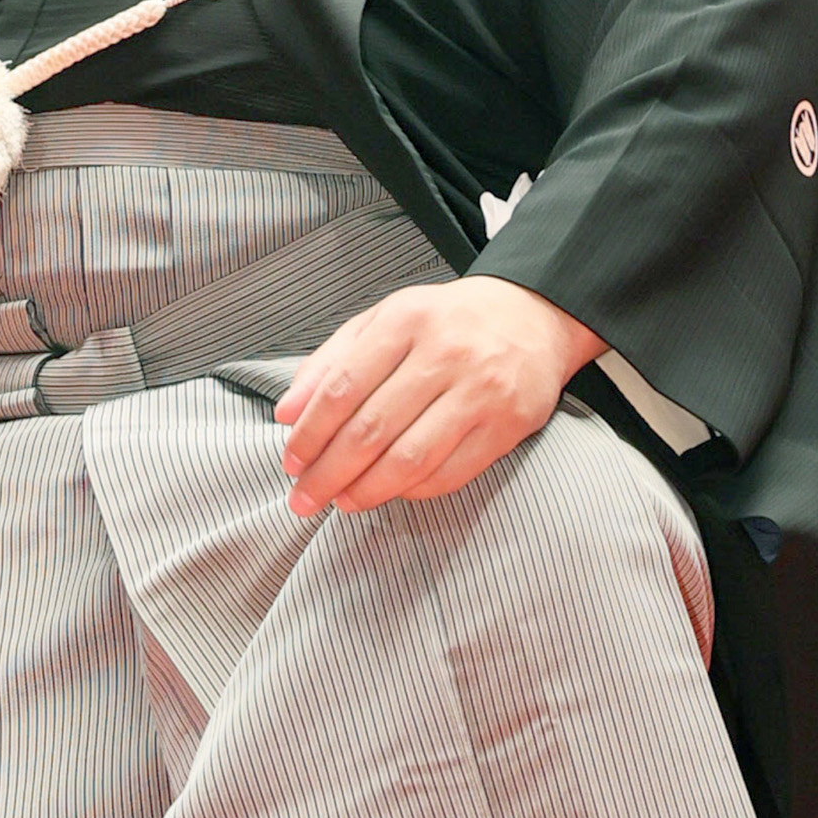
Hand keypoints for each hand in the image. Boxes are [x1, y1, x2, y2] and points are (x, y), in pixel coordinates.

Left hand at [273, 274, 604, 516]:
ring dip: (366, 490)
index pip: (342, 388)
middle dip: (328, 472)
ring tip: (340, 502)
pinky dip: (412, 492)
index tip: (290, 461)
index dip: (310, 433)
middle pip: (371, 429)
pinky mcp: (508, 425)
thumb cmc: (446, 322)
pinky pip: (450, 474)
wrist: (531, 316)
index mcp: (406, 320)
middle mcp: (445, 353)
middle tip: (303, 497)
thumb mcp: (385, 320)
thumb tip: (286, 413)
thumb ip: (331, 360)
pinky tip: (389, 493)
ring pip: (410, 459)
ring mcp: (480, 391)